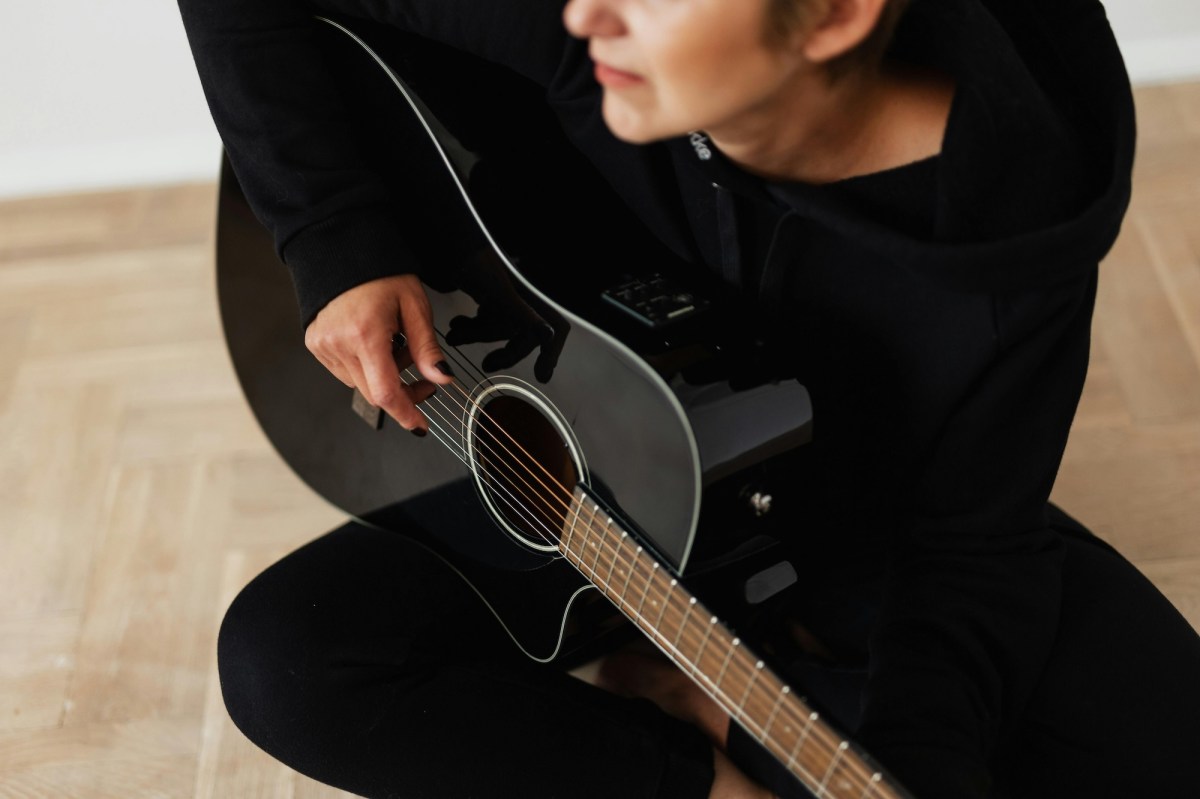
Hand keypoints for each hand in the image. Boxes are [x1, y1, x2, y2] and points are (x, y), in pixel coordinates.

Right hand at [304, 274, 452, 432]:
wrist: (341, 248)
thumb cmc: (380, 272)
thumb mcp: (414, 306)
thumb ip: (427, 347)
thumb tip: (442, 378)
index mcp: (365, 335)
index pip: (386, 393)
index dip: (406, 414)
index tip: (420, 426)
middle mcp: (338, 344)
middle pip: (375, 393)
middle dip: (404, 393)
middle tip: (425, 377)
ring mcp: (323, 346)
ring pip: (360, 384)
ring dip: (384, 378)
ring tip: (396, 347)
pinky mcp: (315, 344)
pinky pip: (345, 371)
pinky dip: (365, 367)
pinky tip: (374, 344)